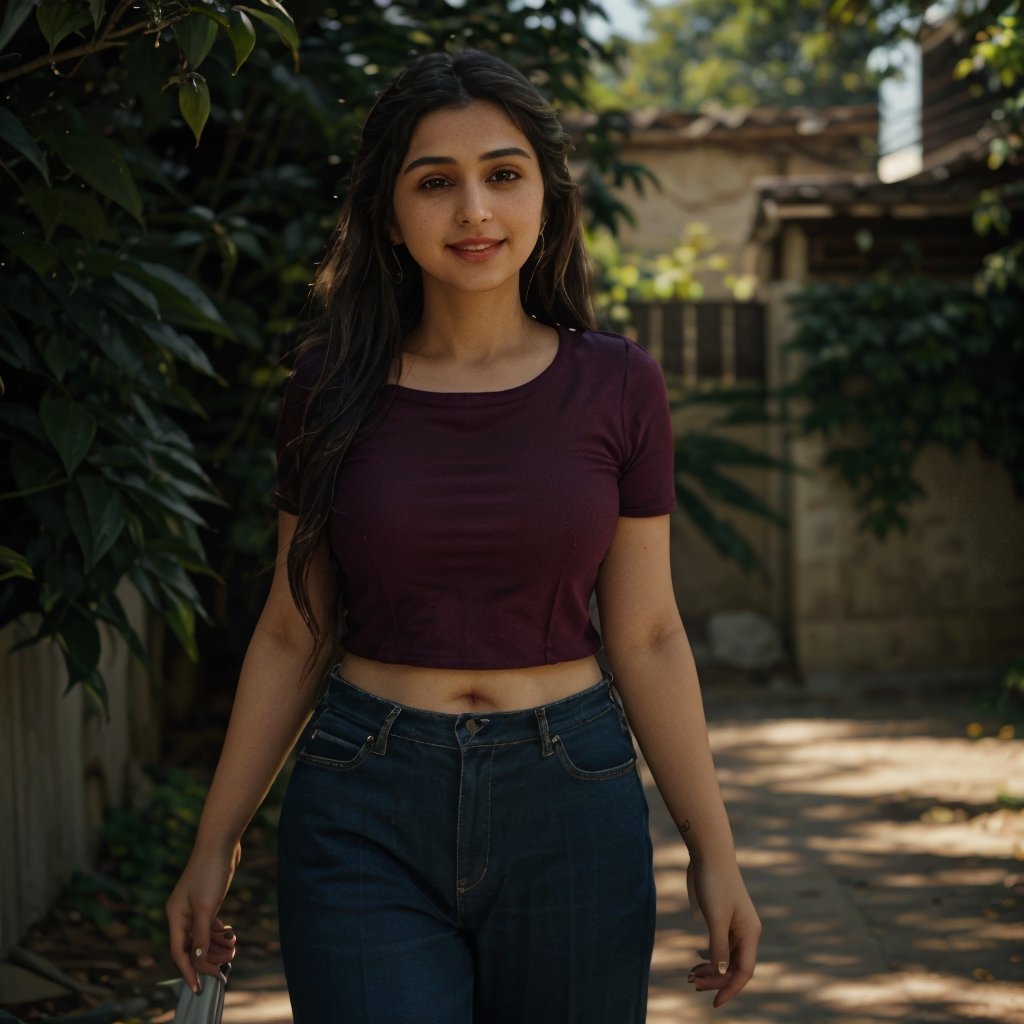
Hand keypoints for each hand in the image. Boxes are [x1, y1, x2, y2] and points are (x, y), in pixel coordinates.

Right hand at [166, 842, 241, 993]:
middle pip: (192, 946)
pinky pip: (210, 924)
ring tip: (233, 949)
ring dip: (217, 946)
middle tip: (227, 965)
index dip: (189, 971)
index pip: (180, 952)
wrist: (221, 842)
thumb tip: (196, 959)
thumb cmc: (210, 872)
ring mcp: (194, 906)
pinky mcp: (207, 900)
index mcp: (175, 916)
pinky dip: (219, 933)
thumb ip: (201, 934)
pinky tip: (230, 936)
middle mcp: (182, 913)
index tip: (199, 989)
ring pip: (203, 936)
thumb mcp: (207, 907)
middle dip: (209, 958)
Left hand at [685, 857, 760, 1007]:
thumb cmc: (714, 883)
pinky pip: (721, 945)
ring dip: (711, 969)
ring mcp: (737, 924)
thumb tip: (721, 972)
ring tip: (690, 975)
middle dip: (715, 979)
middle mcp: (747, 931)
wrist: (710, 853)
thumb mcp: (715, 917)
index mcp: (750, 933)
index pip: (743, 971)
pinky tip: (697, 961)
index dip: (730, 988)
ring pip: (727, 956)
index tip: (714, 1003)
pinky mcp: (725, 917)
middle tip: (691, 983)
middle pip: (734, 966)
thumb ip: (719, 946)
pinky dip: (710, 955)